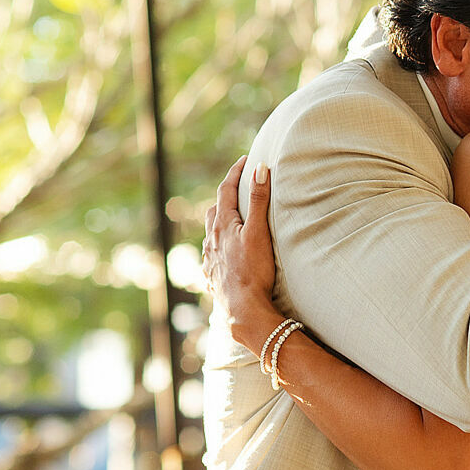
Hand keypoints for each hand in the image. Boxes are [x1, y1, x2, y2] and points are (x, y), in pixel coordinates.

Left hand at [204, 157, 285, 356]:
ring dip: (220, 223)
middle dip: (226, 197)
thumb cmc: (253, 271)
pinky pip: (211, 255)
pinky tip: (224, 254)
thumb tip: (259, 169)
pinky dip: (217, 246)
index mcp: (222, 226)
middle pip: (215, 210)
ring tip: (231, 221)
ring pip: (210, 234)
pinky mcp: (212, 276)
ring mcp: (209, 259)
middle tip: (238, 190)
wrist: (242, 309)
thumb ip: (259, 200)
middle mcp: (211, 240)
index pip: (226, 190)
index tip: (245, 160)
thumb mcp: (259, 232)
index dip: (235, 173)